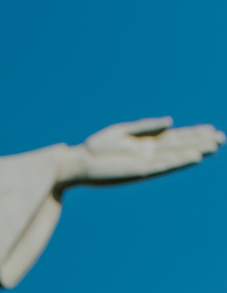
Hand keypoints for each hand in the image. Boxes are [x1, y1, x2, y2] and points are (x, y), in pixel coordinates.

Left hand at [56, 118, 222, 187]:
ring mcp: (146, 163)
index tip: (212, 129)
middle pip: (180, 146)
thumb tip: (171, 121)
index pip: (176, 137)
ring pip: (176, 156)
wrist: (79, 162)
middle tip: (222, 139)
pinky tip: (193, 156)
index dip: (194, 133)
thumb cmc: (97, 148)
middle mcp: (150, 154)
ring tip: (214, 146)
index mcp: (146, 143)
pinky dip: (179, 160)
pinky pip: (164, 165)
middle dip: (200, 142)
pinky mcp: (139, 171)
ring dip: (195, 151)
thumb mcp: (123, 131)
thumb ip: (147, 127)